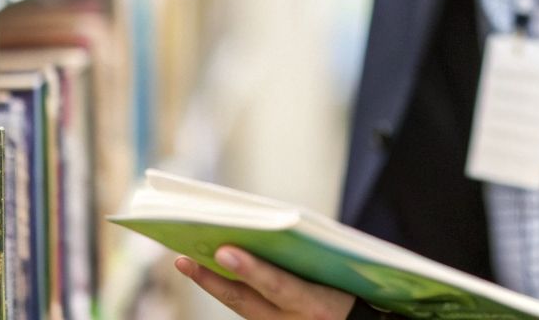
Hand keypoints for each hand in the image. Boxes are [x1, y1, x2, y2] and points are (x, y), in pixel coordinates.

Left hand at [175, 246, 359, 319]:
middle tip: (186, 259)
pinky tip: (209, 272)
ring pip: (240, 307)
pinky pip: (245, 308)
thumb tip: (265, 230)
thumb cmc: (352, 286)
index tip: (224, 251)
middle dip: (214, 280)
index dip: (251, 269)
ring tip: (186, 261)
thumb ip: (308, 255)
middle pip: (247, 302)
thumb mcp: (338, 271)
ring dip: (211, 284)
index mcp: (319, 305)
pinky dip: (226, 289)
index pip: (279, 285)